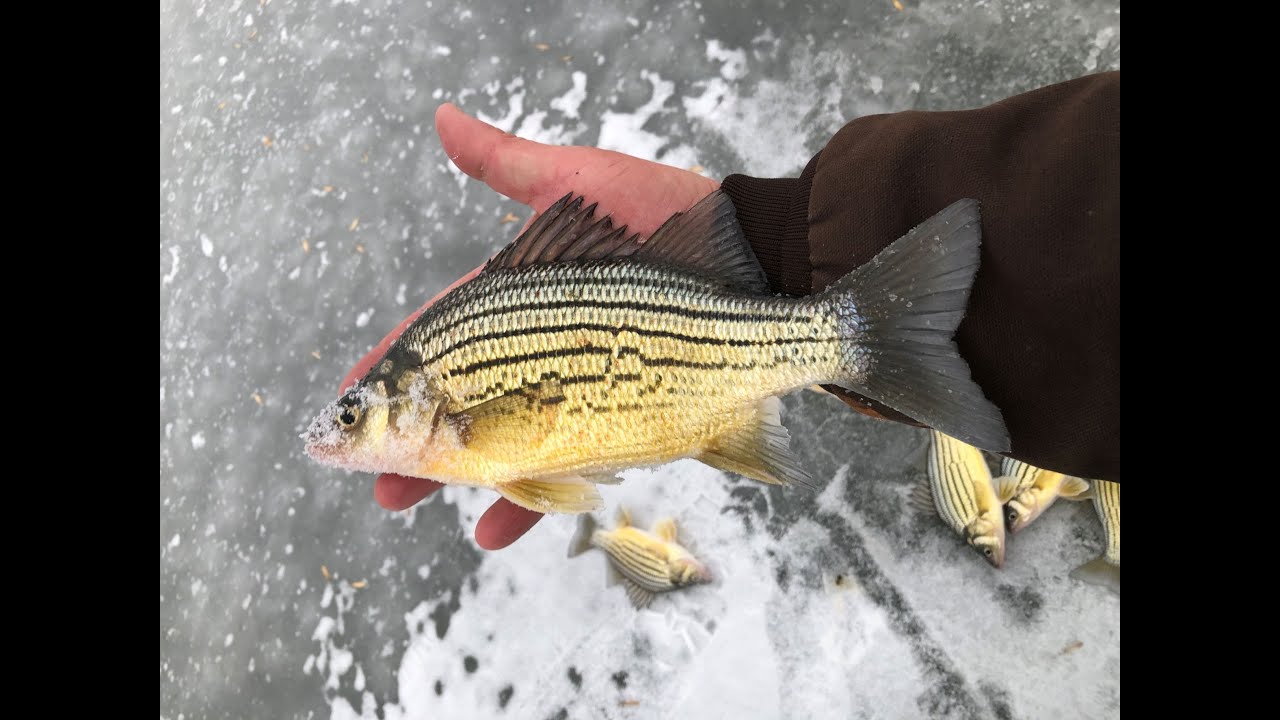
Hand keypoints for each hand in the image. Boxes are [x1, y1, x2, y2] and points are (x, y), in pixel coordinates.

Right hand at [339, 103, 719, 549]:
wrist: (766, 265)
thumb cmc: (671, 215)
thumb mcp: (581, 183)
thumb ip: (510, 164)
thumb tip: (442, 115)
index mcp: (525, 300)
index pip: (445, 338)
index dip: (394, 366)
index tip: (350, 393)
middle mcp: (549, 351)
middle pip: (464, 404)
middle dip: (412, 443)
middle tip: (372, 477)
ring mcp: (586, 391)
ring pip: (505, 445)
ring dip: (454, 481)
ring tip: (405, 505)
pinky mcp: (627, 423)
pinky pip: (568, 470)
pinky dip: (529, 502)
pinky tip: (492, 526)